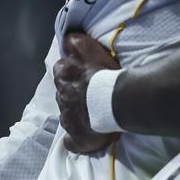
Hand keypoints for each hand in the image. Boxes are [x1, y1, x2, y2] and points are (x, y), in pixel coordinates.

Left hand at [53, 32, 121, 153]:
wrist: (118, 102)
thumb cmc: (106, 74)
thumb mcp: (89, 49)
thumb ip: (75, 42)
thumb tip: (66, 38)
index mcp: (64, 75)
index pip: (61, 68)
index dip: (72, 70)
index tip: (82, 72)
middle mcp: (62, 96)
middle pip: (62, 91)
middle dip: (71, 91)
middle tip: (88, 92)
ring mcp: (68, 118)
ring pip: (66, 114)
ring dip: (74, 111)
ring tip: (90, 112)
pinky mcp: (76, 137)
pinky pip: (71, 141)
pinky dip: (75, 138)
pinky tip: (83, 136)